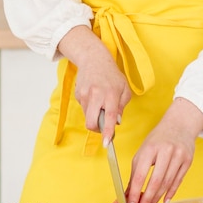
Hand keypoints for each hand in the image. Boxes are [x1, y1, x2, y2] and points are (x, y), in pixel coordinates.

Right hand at [58, 25, 130, 142]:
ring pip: (87, 116)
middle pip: (91, 122)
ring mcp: (85, 95)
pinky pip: (84, 109)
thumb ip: (121, 107)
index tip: (106, 142)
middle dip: (96, 128)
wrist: (94, 59)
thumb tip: (116, 122)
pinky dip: (90, 107)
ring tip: (100, 102)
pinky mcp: (78, 95)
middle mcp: (96, 95)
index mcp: (111, 94)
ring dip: (94, 115)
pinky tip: (94, 96)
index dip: (107, 131)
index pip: (109, 117)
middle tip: (103, 125)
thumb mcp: (124, 89)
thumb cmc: (111, 75)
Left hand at [126, 98, 202, 202]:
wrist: (179, 125)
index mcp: (149, 149)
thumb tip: (128, 193)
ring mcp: (178, 156)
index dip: (135, 193)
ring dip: (157, 198)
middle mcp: (165, 151)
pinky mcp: (188, 161)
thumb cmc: (158, 139)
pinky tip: (164, 201)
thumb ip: (135, 172)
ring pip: (167, 183)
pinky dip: (170, 193)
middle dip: (147, 199)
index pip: (140, 175)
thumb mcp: (143, 151)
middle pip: (155, 181)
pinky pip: (178, 181)